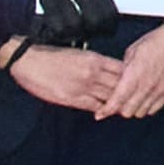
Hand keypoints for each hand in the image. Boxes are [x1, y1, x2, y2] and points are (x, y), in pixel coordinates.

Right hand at [8, 42, 129, 118]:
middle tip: (134, 98)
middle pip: (119, 85)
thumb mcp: (79, 53)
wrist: (30, 61)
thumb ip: (94, 63)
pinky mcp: (72, 99)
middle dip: (127, 92)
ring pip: (109, 98)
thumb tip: (106, 71)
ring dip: (116, 103)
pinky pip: (94, 107)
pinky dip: (101, 110)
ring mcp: (83, 87)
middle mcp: (93, 73)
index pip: (122, 69)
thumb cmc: (52, 56)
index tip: (134, 82)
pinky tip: (104, 111)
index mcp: (95, 59)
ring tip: (122, 107)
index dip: (130, 77)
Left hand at [106, 18, 163, 124]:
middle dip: (119, 109)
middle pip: (127, 111)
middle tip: (118, 102)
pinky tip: (144, 99)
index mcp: (134, 74)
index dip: (106, 109)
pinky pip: (154, 109)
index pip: (117, 100)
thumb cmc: (155, 42)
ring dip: (133, 109)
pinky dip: (147, 107)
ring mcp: (158, 90)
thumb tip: (117, 81)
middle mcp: (147, 85)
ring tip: (132, 100)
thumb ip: (123, 70)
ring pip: (140, 113)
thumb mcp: (131, 52)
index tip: (100, 113)